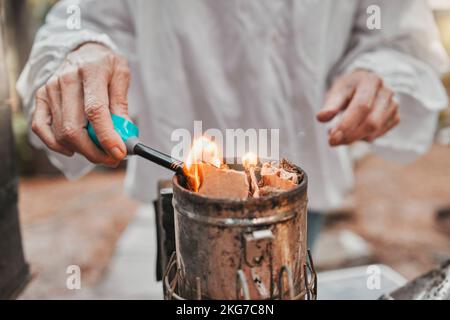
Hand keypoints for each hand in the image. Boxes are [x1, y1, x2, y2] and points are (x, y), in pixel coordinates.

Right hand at [31, 43, 129, 165]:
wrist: (84, 50)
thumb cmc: (106, 65)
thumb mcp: (121, 76)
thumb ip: (122, 104)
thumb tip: (124, 134)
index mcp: (90, 71)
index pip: (95, 110)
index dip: (107, 136)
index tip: (119, 153)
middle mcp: (65, 80)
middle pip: (74, 128)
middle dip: (95, 152)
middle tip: (112, 159)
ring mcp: (49, 89)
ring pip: (60, 134)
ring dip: (82, 151)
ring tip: (99, 150)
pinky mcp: (41, 98)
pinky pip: (41, 128)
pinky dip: (56, 145)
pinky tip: (73, 149)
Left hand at [316, 70, 399, 145]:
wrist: (364, 83)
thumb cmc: (348, 89)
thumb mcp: (337, 92)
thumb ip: (330, 105)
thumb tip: (321, 118)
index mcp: (371, 81)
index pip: (361, 107)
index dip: (347, 124)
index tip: (332, 137)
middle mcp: (386, 93)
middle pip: (371, 122)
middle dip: (350, 136)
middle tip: (332, 141)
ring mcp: (393, 106)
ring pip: (375, 131)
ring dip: (354, 138)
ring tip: (339, 134)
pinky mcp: (395, 117)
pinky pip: (378, 134)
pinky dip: (363, 137)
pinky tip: (353, 131)